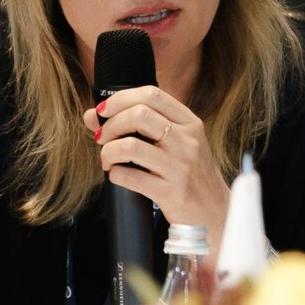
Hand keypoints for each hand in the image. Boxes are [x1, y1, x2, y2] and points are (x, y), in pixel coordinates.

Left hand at [84, 85, 230, 250]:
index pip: (152, 95)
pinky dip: (115, 174)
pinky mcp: (171, 192)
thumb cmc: (189, 172)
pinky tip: (116, 175)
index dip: (120, 98)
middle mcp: (187, 141)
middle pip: (139, 115)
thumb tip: (91, 115)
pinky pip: (131, 177)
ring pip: (130, 146)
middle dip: (110, 125)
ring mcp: (180, 167)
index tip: (103, 110)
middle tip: (102, 138)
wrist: (213, 210)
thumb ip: (138, 125)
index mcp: (189, 123)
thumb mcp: (175, 143)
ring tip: (107, 159)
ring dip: (108, 152)